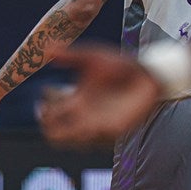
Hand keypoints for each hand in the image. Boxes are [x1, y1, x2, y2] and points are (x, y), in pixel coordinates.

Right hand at [38, 45, 162, 145]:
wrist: (146, 74)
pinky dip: (89, 136)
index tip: (47, 90)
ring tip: (73, 117)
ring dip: (66, 133)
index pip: (50, 113)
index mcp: (75, 101)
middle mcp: (83, 117)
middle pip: (55, 133)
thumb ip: (70, 56)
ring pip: (72, 141)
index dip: (44, 106)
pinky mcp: (112, 131)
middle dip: (49, 126)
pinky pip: (95, 142)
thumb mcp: (92, 57)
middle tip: (52, 112)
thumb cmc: (119, 65)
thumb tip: (47, 48)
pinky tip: (91, 124)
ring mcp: (97, 125)